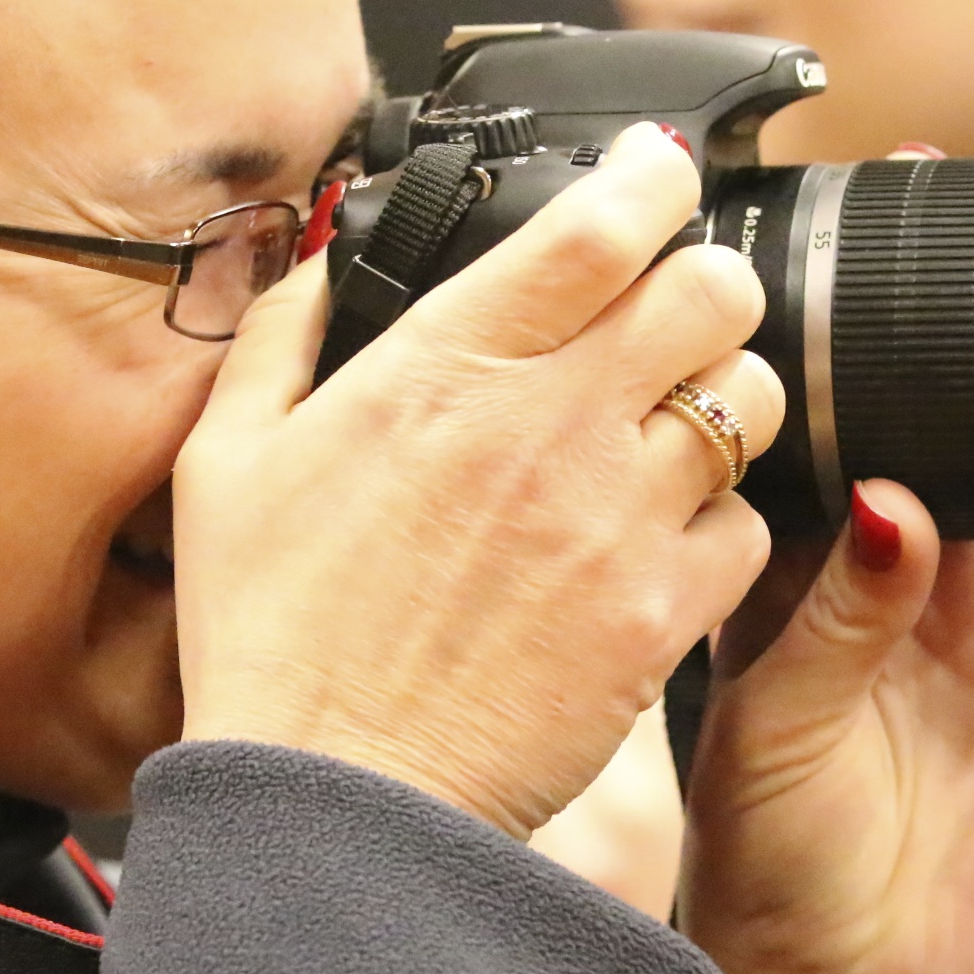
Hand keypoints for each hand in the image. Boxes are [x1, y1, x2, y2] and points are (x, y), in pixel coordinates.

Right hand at [176, 124, 784, 838]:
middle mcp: (547, 429)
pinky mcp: (657, 617)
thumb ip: (280, 337)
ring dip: (720, 393)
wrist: (336, 802)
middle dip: (703, 279)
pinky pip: (746, 525)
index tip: (656, 170)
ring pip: (748, 400)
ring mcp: (614, 523)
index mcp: (443, 370)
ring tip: (666, 425)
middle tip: (668, 308)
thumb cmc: (272, 637)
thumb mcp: (225, 462)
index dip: (653, 174)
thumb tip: (322, 261)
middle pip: (712, 289)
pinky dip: (716, 517)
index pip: (601, 223)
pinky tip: (653, 536)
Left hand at [684, 123, 973, 973]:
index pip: (830, 416)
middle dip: (966, 303)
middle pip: (947, 409)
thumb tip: (893, 508)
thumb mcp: (771, 714)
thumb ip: (840, 609)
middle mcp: (907, 573)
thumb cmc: (766, 850)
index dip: (845, 320)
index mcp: (810, 567)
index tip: (856, 215)